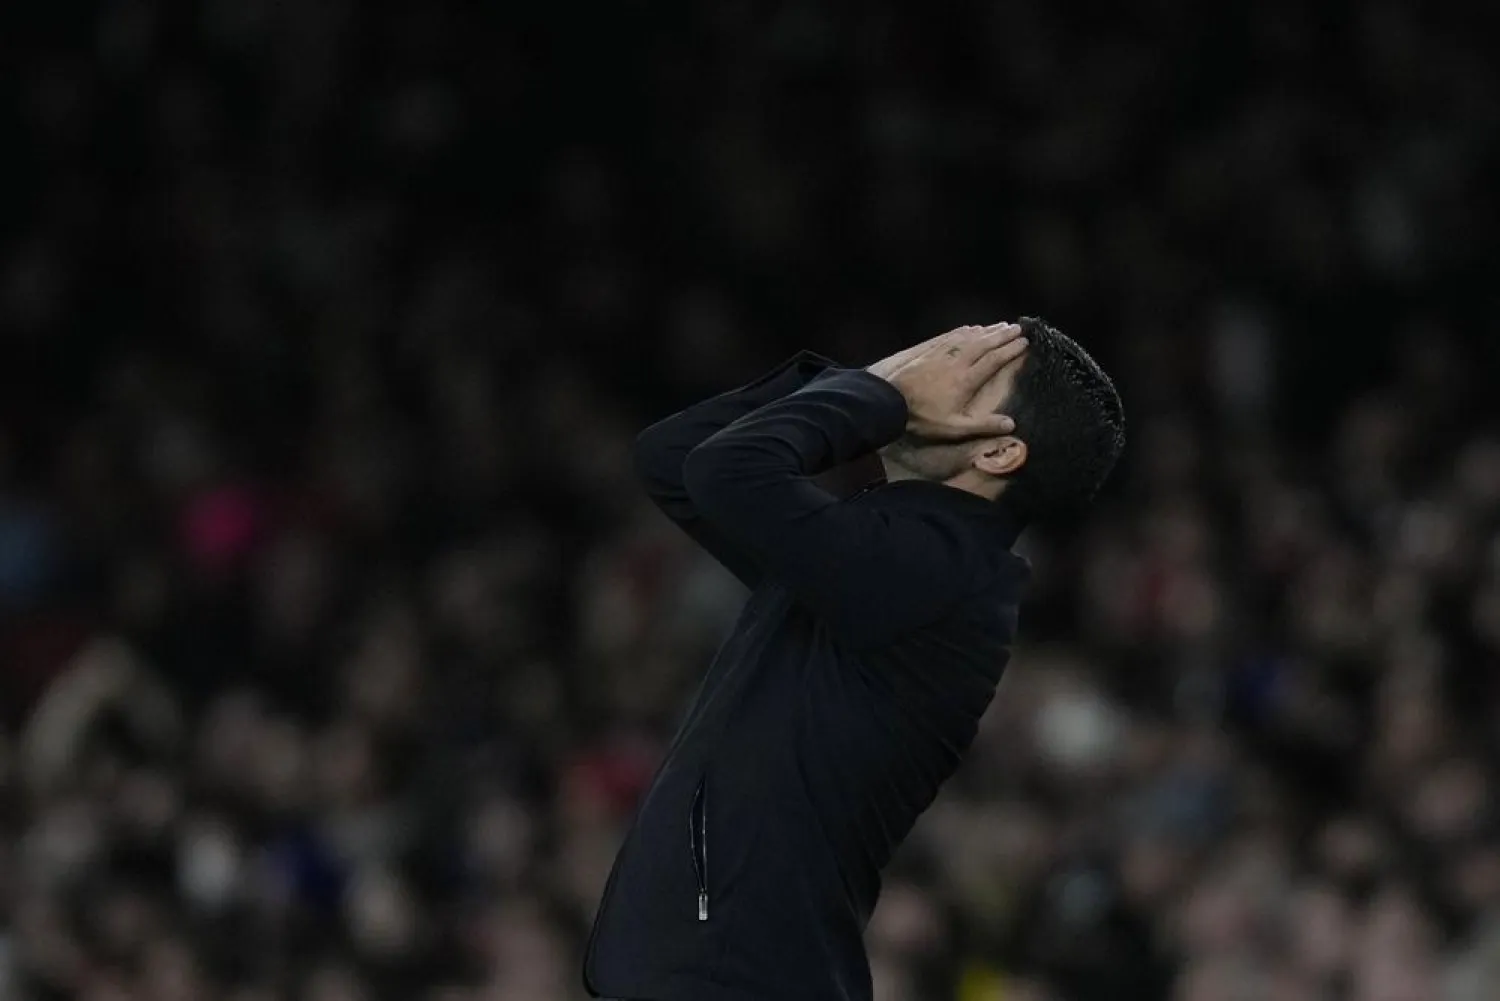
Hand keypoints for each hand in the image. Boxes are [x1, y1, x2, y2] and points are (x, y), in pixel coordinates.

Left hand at [867, 323, 1027, 440]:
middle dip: (1002, 335)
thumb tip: (1011, 424)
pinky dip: (963, 331)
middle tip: (1018, 327)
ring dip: (986, 330)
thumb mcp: (955, 428)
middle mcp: (958, 362)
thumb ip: (983, 425)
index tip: (1024, 342)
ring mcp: (942, 354)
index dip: (1010, 350)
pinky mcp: (929, 351)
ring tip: (1000, 325)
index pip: (994, 360)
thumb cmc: (924, 418)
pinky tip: (970, 327)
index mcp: (967, 380)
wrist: (891, 402)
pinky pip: (950, 336)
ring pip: (968, 337)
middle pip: (984, 344)